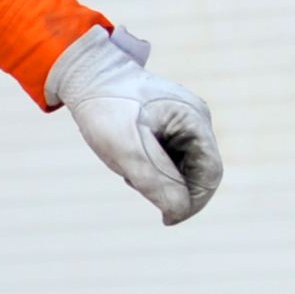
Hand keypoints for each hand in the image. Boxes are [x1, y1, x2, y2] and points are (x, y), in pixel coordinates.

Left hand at [45, 24, 221, 224]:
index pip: (211, 173)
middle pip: (197, 170)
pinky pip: (167, 153)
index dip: (194, 202)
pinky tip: (126, 158)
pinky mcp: (166, 121)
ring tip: (126, 167)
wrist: (84, 74)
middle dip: (170, 186)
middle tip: (133, 182)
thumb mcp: (127, 151)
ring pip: (180, 164)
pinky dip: (150, 164)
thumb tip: (179, 211)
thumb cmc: (105, 109)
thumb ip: (156, 182)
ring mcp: (182, 118)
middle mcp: (196, 118)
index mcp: (195, 120)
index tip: (167, 219)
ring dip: (158, 176)